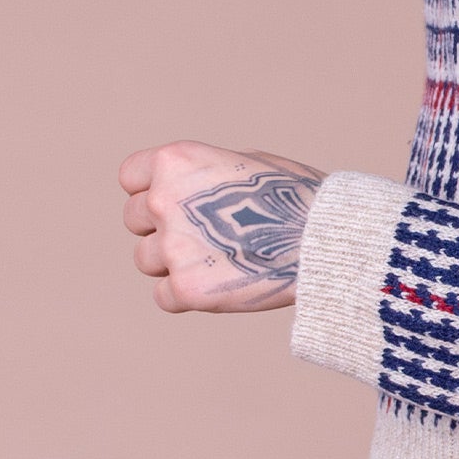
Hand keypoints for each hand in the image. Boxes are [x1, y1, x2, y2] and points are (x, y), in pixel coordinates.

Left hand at [119, 141, 323, 312]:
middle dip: (162, 228)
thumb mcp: (244, 163)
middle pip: (134, 221)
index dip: (149, 190)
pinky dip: (188, 295)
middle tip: (206, 236)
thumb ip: (202, 175)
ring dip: (174, 263)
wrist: (328, 240)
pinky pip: (164, 297)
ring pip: (146, 261)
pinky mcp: (187, 289)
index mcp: (175, 161)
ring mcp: (173, 246)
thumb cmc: (297, 197)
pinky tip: (223, 284)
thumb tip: (185, 191)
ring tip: (221, 261)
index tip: (174, 203)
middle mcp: (164, 200)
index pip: (130, 177)